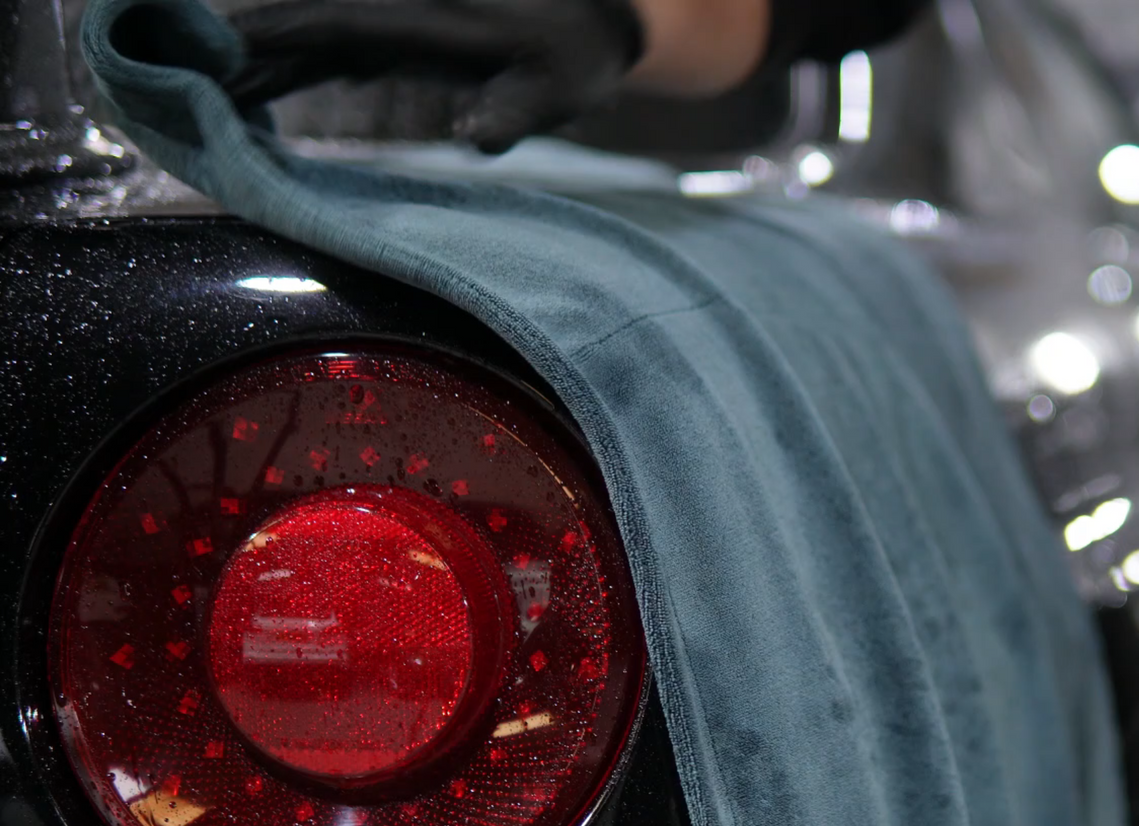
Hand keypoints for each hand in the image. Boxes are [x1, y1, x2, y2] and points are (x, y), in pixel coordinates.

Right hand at [223, 0, 646, 153]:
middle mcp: (399, 9)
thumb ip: (514, 113)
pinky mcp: (399, 33)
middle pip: (307, 25)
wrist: (597, 17)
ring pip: (312, 36)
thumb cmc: (578, 56)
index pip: (337, 24)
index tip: (222, 49)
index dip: (278, 35)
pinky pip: (333, 47)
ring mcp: (395, 19)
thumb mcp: (559, 90)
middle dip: (245, 50)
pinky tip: (258, 90)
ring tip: (203, 90)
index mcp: (427, 16)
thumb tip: (479, 140)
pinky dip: (294, 66)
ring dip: (261, 61)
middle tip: (179, 77)